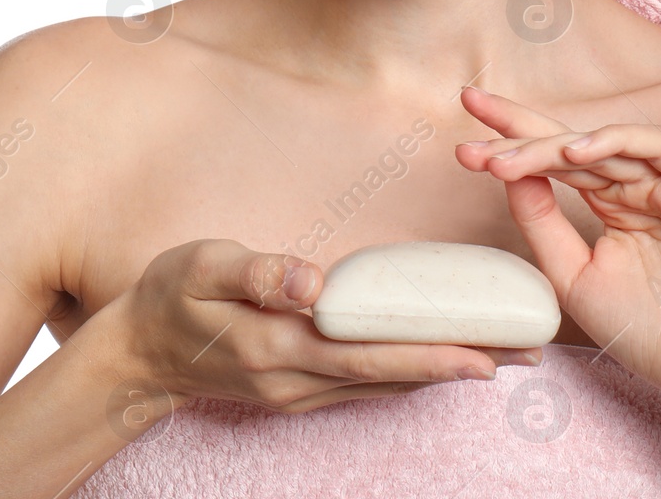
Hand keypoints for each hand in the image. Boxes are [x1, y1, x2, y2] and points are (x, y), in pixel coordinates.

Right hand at [101, 238, 542, 418]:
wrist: (136, 354)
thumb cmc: (169, 296)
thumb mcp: (200, 266)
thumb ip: (255, 271)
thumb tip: (311, 277)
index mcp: (275, 346)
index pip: (366, 355)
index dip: (426, 354)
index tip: (483, 353)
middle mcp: (294, 381)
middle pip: (388, 376)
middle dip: (457, 364)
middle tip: (524, 358)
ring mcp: (297, 394)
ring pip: (382, 385)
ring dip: (440, 370)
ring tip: (503, 358)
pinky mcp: (297, 391)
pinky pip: (364, 385)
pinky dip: (406, 372)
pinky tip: (438, 359)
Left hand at [455, 87, 660, 409]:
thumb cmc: (646, 333)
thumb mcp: (572, 274)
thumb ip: (541, 223)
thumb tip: (504, 170)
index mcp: (616, 202)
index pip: (560, 158)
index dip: (514, 140)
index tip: (463, 142)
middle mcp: (644, 186)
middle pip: (576, 142)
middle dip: (520, 136)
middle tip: (472, 139)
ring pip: (609, 141)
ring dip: (554, 143)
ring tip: (509, 157)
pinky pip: (660, 149)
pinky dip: (616, 141)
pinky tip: (574, 151)